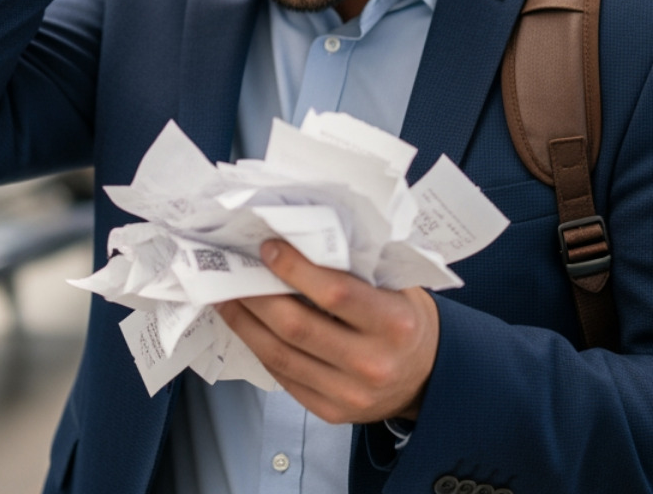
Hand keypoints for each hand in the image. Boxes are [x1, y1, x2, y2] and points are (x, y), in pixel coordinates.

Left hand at [216, 239, 439, 425]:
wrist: (426, 376)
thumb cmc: (404, 320)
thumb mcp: (396, 287)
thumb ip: (356, 269)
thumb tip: (299, 241)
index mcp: (394, 323)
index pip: (335, 293)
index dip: (295, 269)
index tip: (268, 248)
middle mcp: (372, 363)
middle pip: (296, 326)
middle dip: (256, 295)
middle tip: (233, 269)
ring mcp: (349, 393)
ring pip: (280, 355)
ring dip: (245, 323)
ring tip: (226, 297)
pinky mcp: (330, 411)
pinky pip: (283, 377)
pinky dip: (258, 347)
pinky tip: (245, 326)